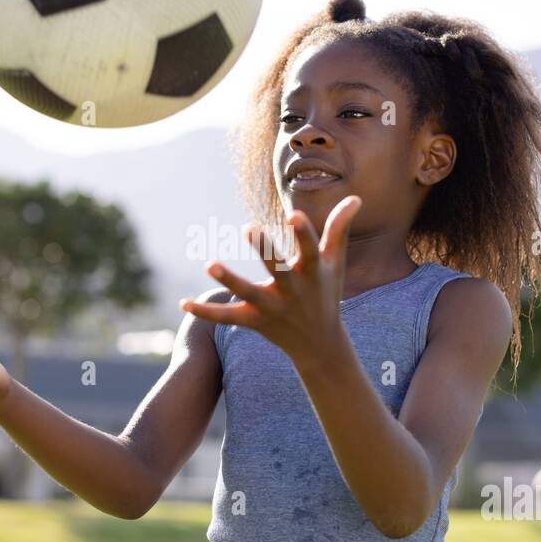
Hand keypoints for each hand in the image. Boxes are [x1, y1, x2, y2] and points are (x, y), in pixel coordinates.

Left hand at [178, 197, 361, 365]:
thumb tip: (357, 197)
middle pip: (278, 270)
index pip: (309, 250)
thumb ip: (340, 229)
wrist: (320, 344)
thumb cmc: (326, 293)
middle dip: (266, 251)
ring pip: (248, 294)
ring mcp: (272, 308)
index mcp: (312, 273)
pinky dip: (205, 313)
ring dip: (229, 281)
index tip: (294, 214)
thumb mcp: (335, 263)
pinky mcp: (254, 321)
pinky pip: (227, 317)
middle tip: (250, 227)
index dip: (303, 233)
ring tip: (210, 265)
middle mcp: (292, 291)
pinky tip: (183, 304)